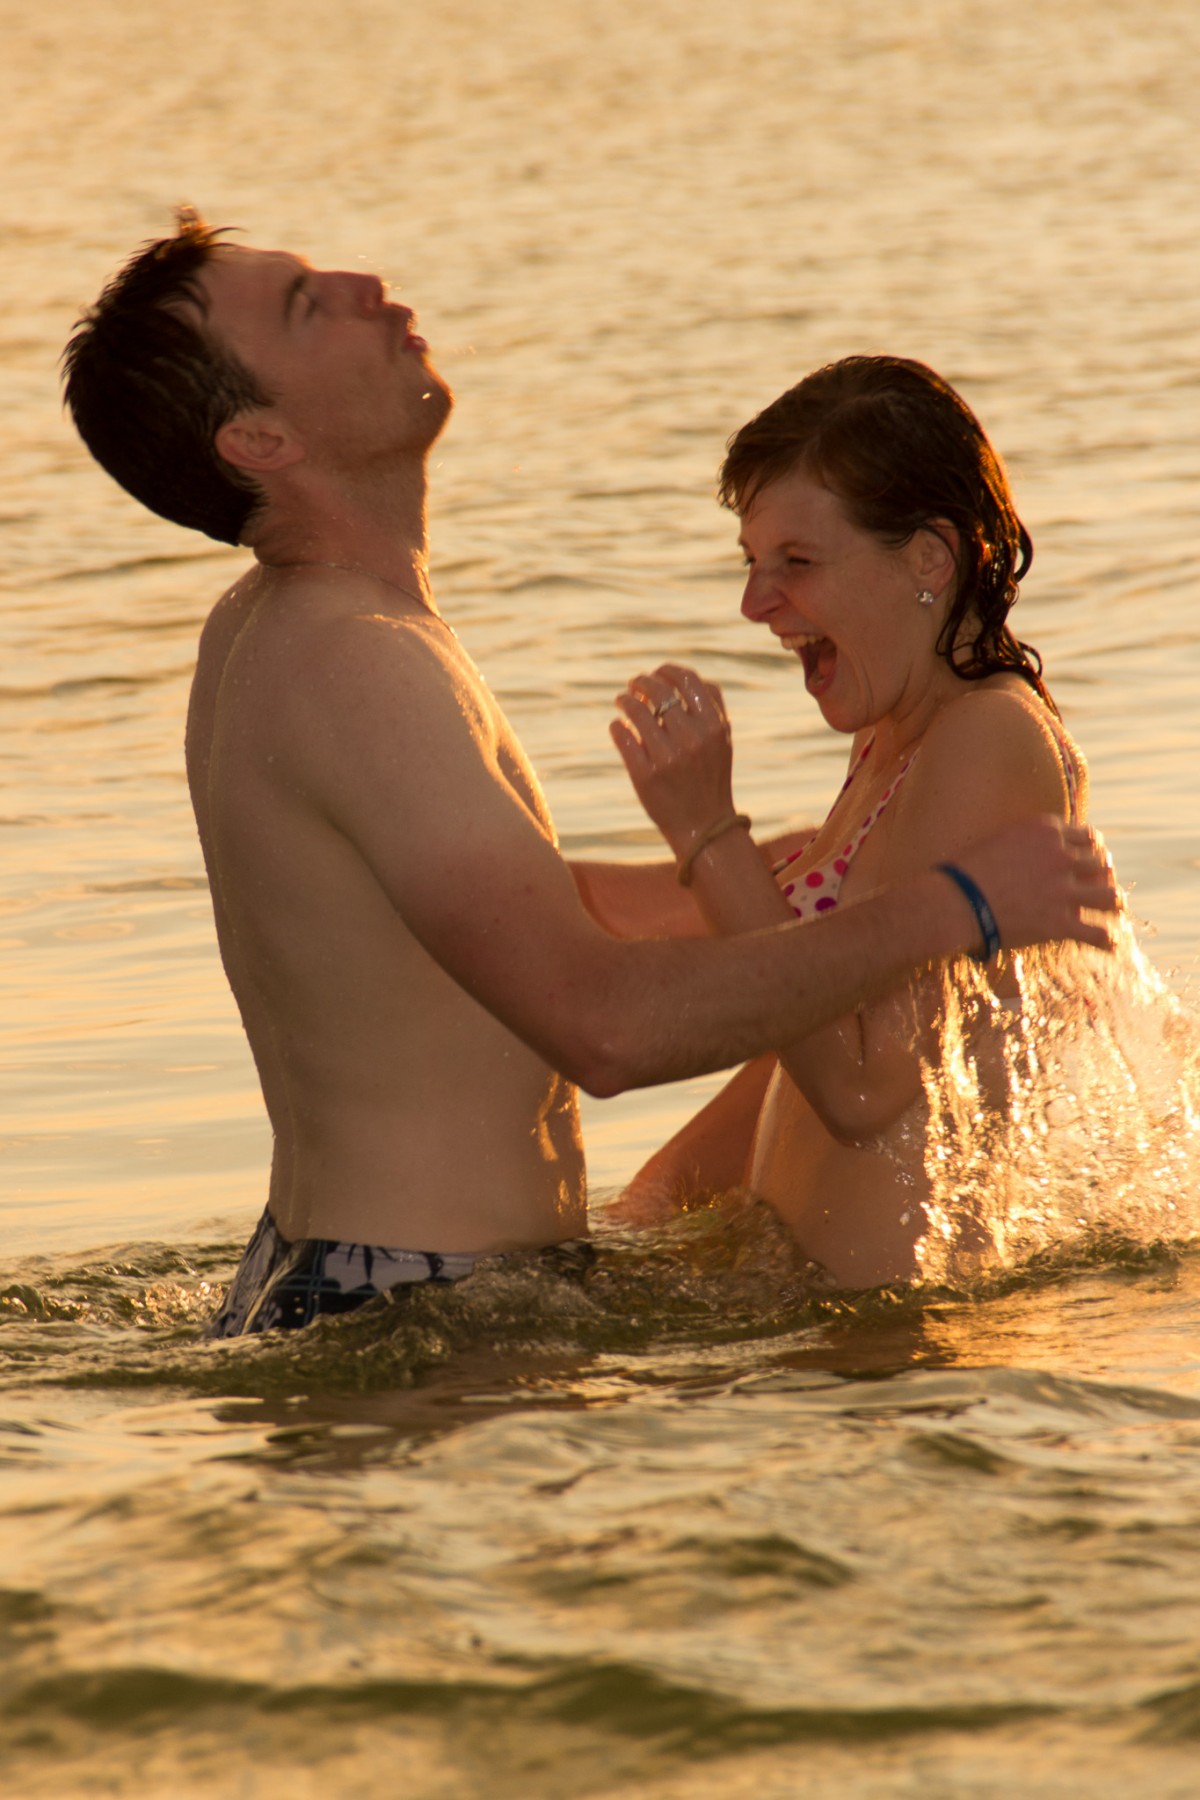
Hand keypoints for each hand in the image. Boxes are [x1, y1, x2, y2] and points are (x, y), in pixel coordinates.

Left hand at [610, 663, 736, 856]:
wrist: (705, 827)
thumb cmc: (710, 779)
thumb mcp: (722, 741)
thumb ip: (708, 709)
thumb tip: (679, 677)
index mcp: (714, 727)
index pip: (688, 680)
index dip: (668, 670)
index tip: (657, 673)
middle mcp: (692, 739)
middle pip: (660, 691)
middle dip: (642, 682)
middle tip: (633, 684)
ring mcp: (668, 757)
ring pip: (638, 711)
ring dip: (626, 700)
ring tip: (622, 701)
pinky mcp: (646, 776)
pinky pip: (623, 737)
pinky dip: (617, 727)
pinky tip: (618, 726)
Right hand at [954, 816, 1119, 954]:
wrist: (954, 903)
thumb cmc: (966, 871)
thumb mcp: (1001, 840)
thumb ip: (1028, 841)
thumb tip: (1037, 849)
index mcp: (1046, 832)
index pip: (1089, 836)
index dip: (1093, 850)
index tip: (1092, 860)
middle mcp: (1061, 857)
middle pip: (1102, 863)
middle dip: (1104, 875)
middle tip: (1101, 885)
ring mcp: (1063, 891)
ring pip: (1110, 896)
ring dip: (1113, 904)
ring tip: (1114, 911)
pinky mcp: (1060, 923)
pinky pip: (1098, 933)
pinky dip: (1106, 940)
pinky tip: (1109, 944)